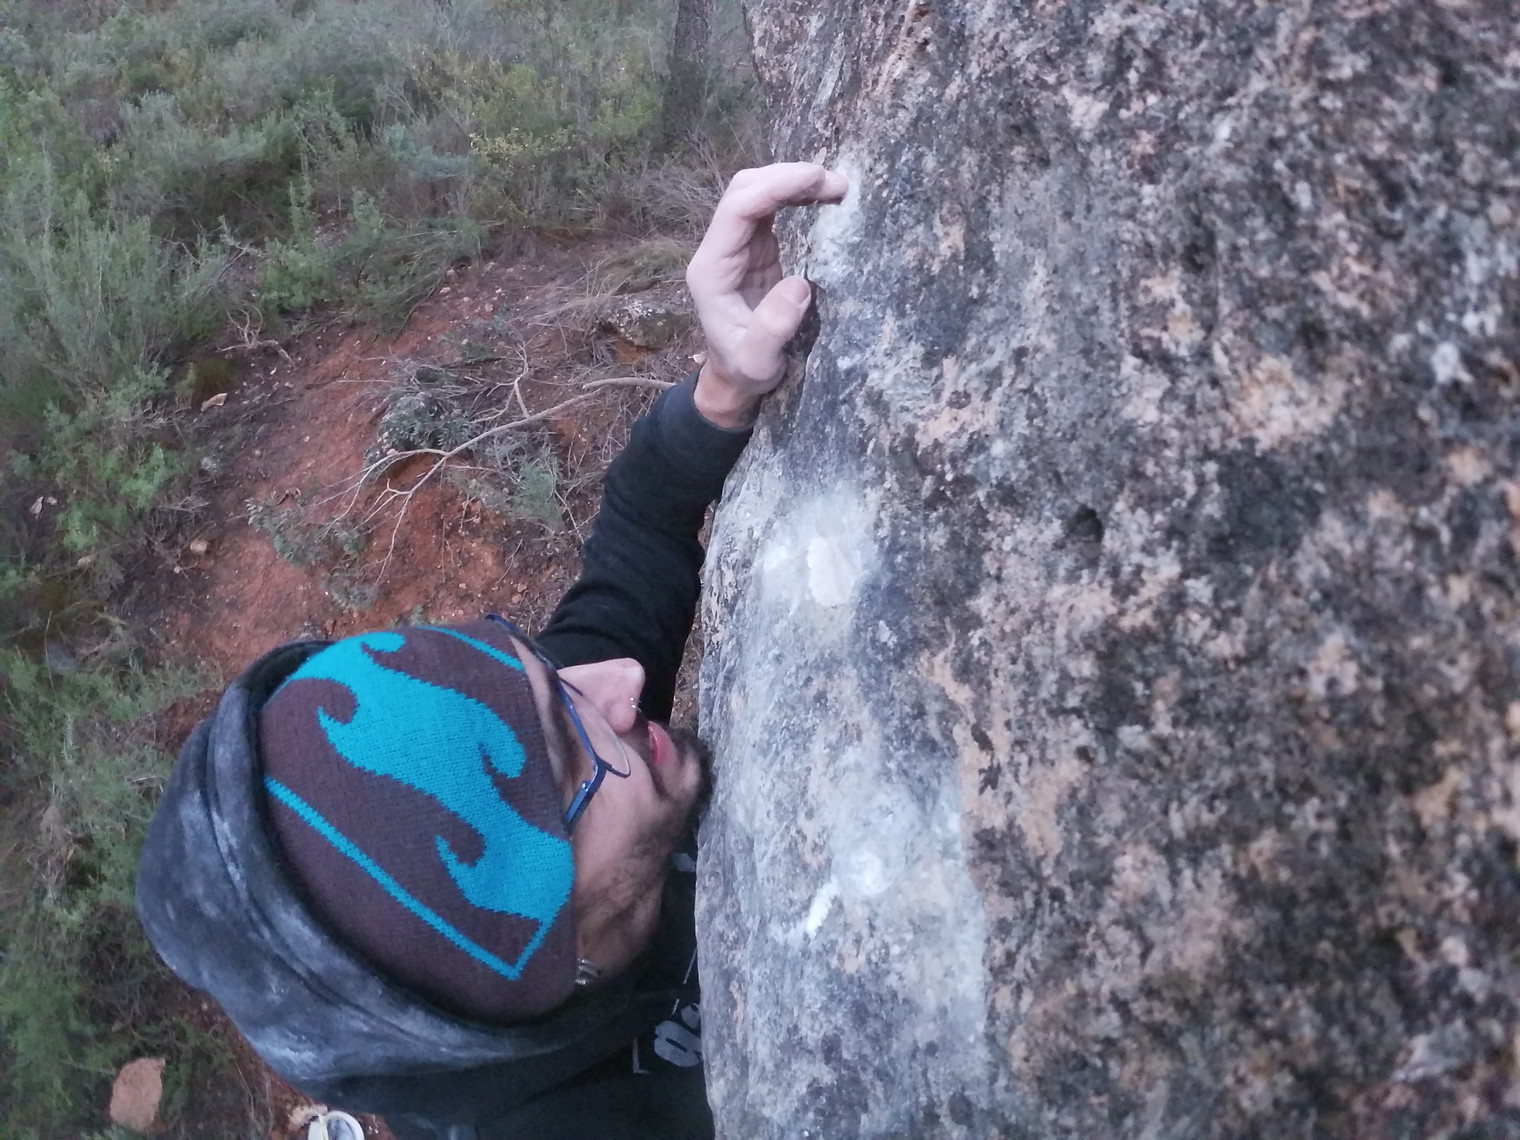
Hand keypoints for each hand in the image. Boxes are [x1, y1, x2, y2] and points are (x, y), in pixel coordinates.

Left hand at [686, 163, 849, 427]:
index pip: (738, 209)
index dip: (777, 187)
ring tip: (836, 187)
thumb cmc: (745, 371)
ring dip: (794, 181)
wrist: (736, 379)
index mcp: (713, 269)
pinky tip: (822, 196)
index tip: (818, 181)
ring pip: (757, 191)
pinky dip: (796, 195)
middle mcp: (719, 250)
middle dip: (788, 176)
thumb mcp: (758, 362)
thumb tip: (800, 285)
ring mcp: (736, 246)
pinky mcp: (755, 249)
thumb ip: (773, 328)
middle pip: (745, 189)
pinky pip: (771, 208)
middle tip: (836, 183)